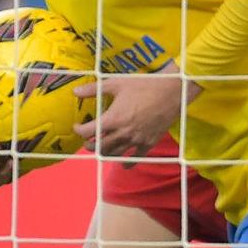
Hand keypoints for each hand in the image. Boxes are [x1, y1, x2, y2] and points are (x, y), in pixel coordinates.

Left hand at [73, 65, 196, 157]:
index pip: (88, 131)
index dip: (79, 130)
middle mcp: (122, 132)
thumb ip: (94, 89)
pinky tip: (123, 163)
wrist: (172, 91)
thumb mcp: (116, 84)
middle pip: (99, 147)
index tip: (77, 126)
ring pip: (115, 154)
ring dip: (105, 153)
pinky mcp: (148, 143)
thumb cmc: (144, 85)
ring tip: (102, 150)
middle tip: (88, 141)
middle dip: (90, 145)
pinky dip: (127, 163)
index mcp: (112, 118)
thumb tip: (75, 92)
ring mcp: (136, 140)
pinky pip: (135, 158)